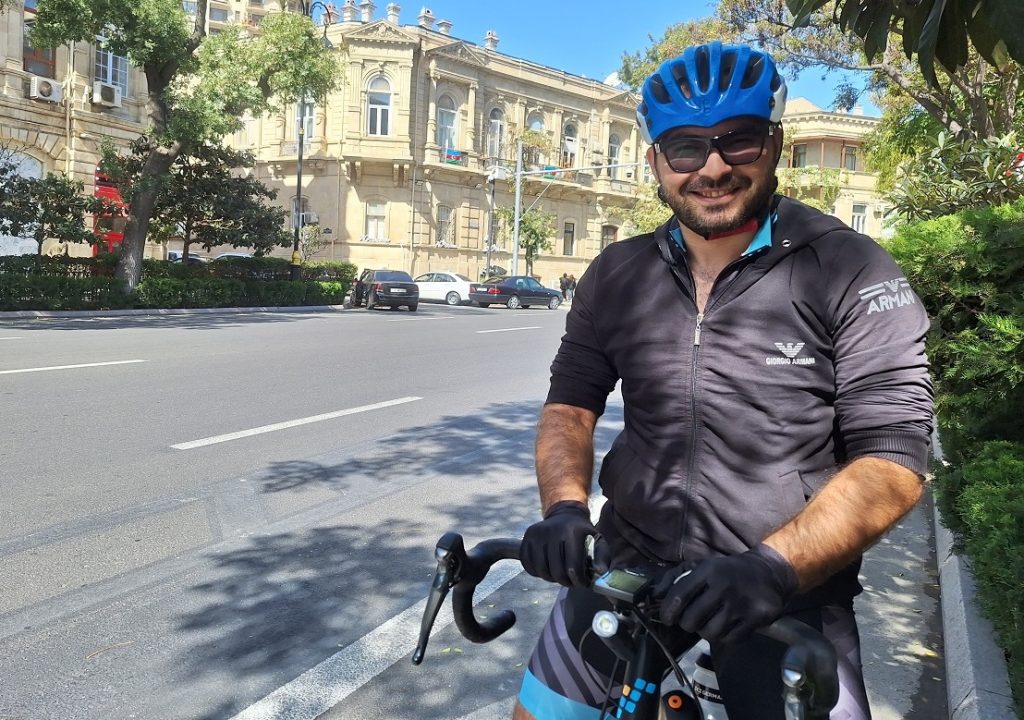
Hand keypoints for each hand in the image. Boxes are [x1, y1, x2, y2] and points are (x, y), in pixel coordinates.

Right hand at [521, 500, 594, 587]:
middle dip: (565, 582)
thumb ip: (602, 556)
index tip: (582, 582)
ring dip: (550, 578)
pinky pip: (527, 564)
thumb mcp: (597, 540)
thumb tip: (600, 572)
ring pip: (541, 570)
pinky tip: (546, 569)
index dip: (578, 580)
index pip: (572, 566)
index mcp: (571, 532)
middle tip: (570, 582)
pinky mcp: (526, 538)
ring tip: (558, 576)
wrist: (564, 513)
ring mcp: (537, 534)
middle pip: (556, 571)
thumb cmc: (582, 532)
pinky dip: (536, 572)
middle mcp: (552, 531)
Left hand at [655, 544, 797, 643]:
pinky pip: (730, 639)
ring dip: (706, 631)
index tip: (667, 618)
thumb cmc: (726, 571)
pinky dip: (725, 636)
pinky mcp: (756, 618)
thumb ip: (674, 577)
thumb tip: (655, 595)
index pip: (679, 595)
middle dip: (687, 623)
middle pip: (691, 620)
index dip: (668, 611)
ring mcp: (740, 603)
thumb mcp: (700, 566)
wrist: (768, 573)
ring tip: (710, 622)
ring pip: (709, 633)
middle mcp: (723, 586)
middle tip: (691, 620)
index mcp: (707, 571)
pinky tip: (727, 625)